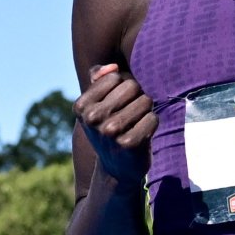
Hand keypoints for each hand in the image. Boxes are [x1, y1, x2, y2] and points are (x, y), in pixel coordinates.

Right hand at [73, 64, 157, 187]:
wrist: (116, 167)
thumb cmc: (109, 128)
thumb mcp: (97, 104)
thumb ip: (99, 79)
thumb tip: (112, 68)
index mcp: (81, 106)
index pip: (116, 76)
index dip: (123, 87)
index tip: (117, 104)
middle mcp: (93, 119)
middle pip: (132, 86)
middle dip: (137, 97)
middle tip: (129, 115)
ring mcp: (110, 132)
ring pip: (145, 100)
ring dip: (146, 111)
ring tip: (135, 124)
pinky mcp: (129, 144)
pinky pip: (153, 118)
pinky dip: (152, 123)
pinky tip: (142, 135)